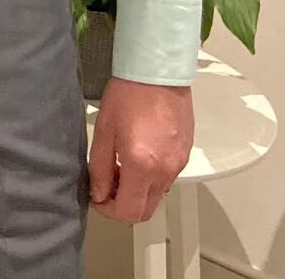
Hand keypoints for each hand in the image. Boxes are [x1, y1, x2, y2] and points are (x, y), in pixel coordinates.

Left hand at [88, 77, 193, 224]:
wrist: (157, 72)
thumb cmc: (128, 94)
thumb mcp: (104, 131)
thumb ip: (99, 168)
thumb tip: (99, 193)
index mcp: (142, 165)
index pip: (129, 211)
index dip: (109, 211)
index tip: (98, 198)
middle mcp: (165, 169)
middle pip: (146, 210)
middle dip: (123, 204)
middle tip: (107, 185)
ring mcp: (178, 163)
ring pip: (157, 195)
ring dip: (138, 191)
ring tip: (121, 166)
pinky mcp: (185, 154)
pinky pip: (167, 178)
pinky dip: (151, 178)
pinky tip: (139, 157)